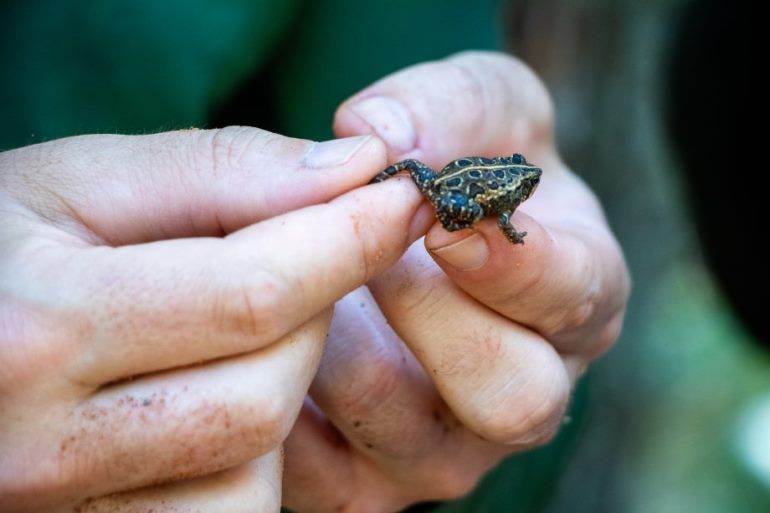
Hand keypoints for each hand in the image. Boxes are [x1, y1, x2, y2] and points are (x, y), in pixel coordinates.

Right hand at [0, 128, 431, 510]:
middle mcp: (42, 447)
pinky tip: (209, 395)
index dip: (349, 243)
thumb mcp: (81, 182)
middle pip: (265, 395)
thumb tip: (356, 172)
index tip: (401, 201)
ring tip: (235, 331)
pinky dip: (244, 454)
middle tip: (297, 265)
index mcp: (35, 329)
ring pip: (251, 471)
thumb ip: (220, 171)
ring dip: (278, 389)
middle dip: (311, 319)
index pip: (252, 295)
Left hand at [282, 51, 629, 511]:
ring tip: (301, 279)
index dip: (513, 266)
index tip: (442, 222)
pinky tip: (262, 332)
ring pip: (400, 431)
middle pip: (510, 398)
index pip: (574, 301)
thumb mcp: (473, 103)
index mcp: (575, 301)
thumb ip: (442, 103)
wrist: (401, 233)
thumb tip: (376, 135)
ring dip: (338, 347)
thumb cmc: (459, 161)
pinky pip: (317, 466)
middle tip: (362, 252)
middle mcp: (525, 391)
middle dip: (429, 317)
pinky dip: (280, 398)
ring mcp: (443, 449)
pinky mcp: (363, 483)